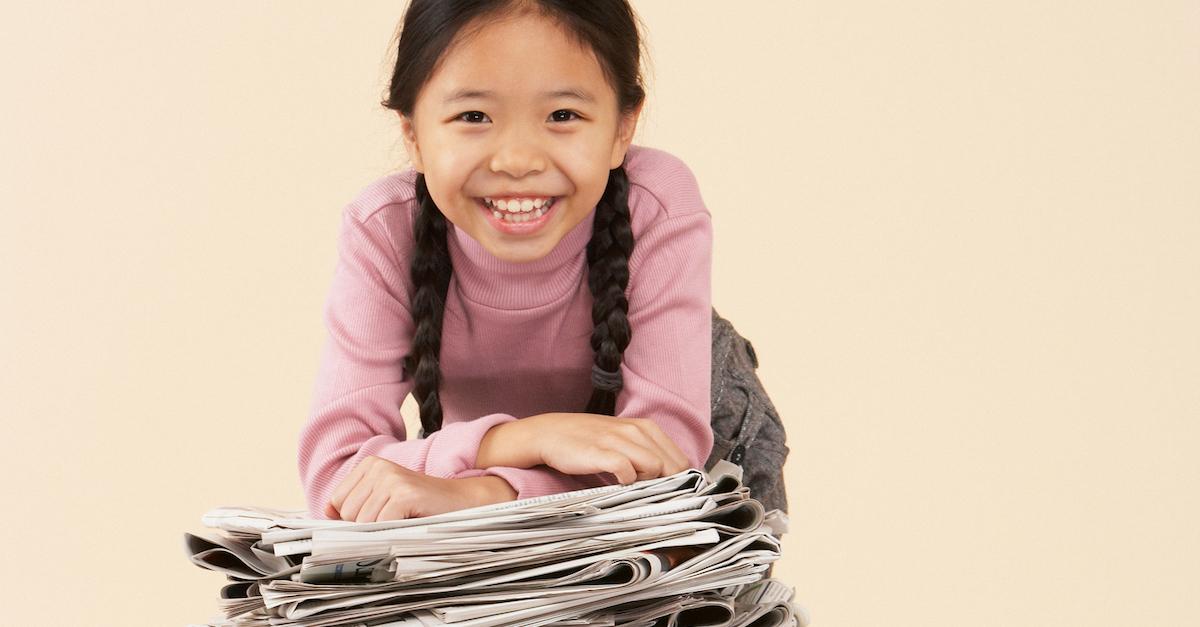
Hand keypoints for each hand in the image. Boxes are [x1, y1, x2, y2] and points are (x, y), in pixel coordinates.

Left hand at [325, 455, 516, 522]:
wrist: (462, 502)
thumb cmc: (421, 507)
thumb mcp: (384, 501)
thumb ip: (355, 506)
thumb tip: (324, 517)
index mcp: (369, 465)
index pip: (336, 504)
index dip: (352, 521)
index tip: (375, 522)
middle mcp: (378, 467)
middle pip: (347, 515)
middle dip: (367, 527)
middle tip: (394, 522)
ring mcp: (391, 479)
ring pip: (363, 523)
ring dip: (384, 531)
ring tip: (404, 521)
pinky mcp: (404, 493)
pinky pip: (381, 526)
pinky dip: (393, 533)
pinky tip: (410, 523)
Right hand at [518, 412, 690, 483]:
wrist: (551, 433)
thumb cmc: (589, 441)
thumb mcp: (624, 440)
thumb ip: (647, 454)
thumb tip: (671, 480)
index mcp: (646, 428)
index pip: (680, 460)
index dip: (678, 480)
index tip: (668, 492)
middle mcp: (636, 430)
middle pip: (672, 466)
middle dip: (665, 484)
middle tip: (648, 492)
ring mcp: (619, 440)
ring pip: (655, 467)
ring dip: (646, 482)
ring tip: (629, 484)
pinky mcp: (602, 452)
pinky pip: (627, 471)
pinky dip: (626, 481)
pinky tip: (616, 482)